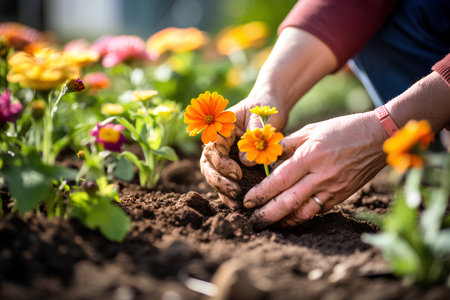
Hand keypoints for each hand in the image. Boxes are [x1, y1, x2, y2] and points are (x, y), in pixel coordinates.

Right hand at [200, 93, 287, 207]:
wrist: (270, 105)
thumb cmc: (265, 106)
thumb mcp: (262, 115)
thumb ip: (255, 133)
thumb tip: (245, 162)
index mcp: (219, 127)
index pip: (212, 148)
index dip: (221, 164)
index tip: (238, 173)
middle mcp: (217, 141)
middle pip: (207, 164)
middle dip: (218, 180)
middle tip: (235, 191)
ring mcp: (223, 153)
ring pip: (213, 174)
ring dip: (221, 189)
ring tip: (236, 201)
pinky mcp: (231, 162)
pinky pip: (225, 178)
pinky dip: (228, 190)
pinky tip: (238, 202)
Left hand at [243, 111, 387, 228]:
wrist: (378, 137)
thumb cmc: (342, 129)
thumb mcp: (312, 130)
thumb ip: (289, 144)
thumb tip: (270, 158)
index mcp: (310, 156)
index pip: (279, 180)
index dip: (261, 193)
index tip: (247, 201)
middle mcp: (321, 175)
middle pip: (288, 202)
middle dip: (267, 214)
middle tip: (253, 222)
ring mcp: (333, 188)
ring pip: (303, 212)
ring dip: (284, 221)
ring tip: (269, 224)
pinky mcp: (342, 196)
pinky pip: (318, 211)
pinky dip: (302, 217)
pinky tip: (290, 218)